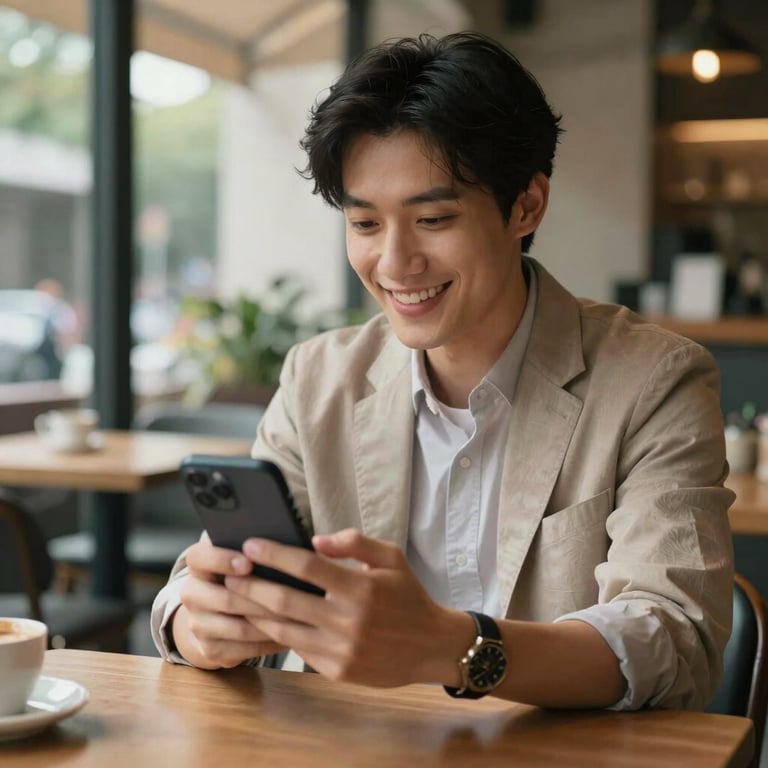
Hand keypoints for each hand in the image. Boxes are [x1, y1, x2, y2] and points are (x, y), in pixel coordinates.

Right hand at [173, 535, 287, 669]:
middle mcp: (192, 594)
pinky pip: (242, 650)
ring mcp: (198, 624)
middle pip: (225, 599)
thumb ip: (253, 550)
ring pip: (238, 627)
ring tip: (297, 617)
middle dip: (260, 599)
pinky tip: (289, 635)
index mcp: (198, 564)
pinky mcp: (209, 649)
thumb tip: (282, 545)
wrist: (216, 614)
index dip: (222, 560)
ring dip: (269, 623)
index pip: (199, 558)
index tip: (249, 563)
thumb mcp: (241, 557)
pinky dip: (268, 643)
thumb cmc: (241, 575)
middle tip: (290, 596)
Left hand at [225, 528, 468, 686]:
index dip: (275, 554)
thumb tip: (315, 540)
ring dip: (255, 612)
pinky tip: (262, 621)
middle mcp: (348, 620)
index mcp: (360, 587)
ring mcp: (341, 649)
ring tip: (235, 597)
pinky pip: (298, 648)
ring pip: (285, 628)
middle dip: (251, 585)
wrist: (430, 646)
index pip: (307, 566)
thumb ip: (354, 542)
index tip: (251, 545)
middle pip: (286, 599)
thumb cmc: (408, 595)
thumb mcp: (391, 557)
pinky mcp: (337, 670)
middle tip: (229, 573)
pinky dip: (277, 633)